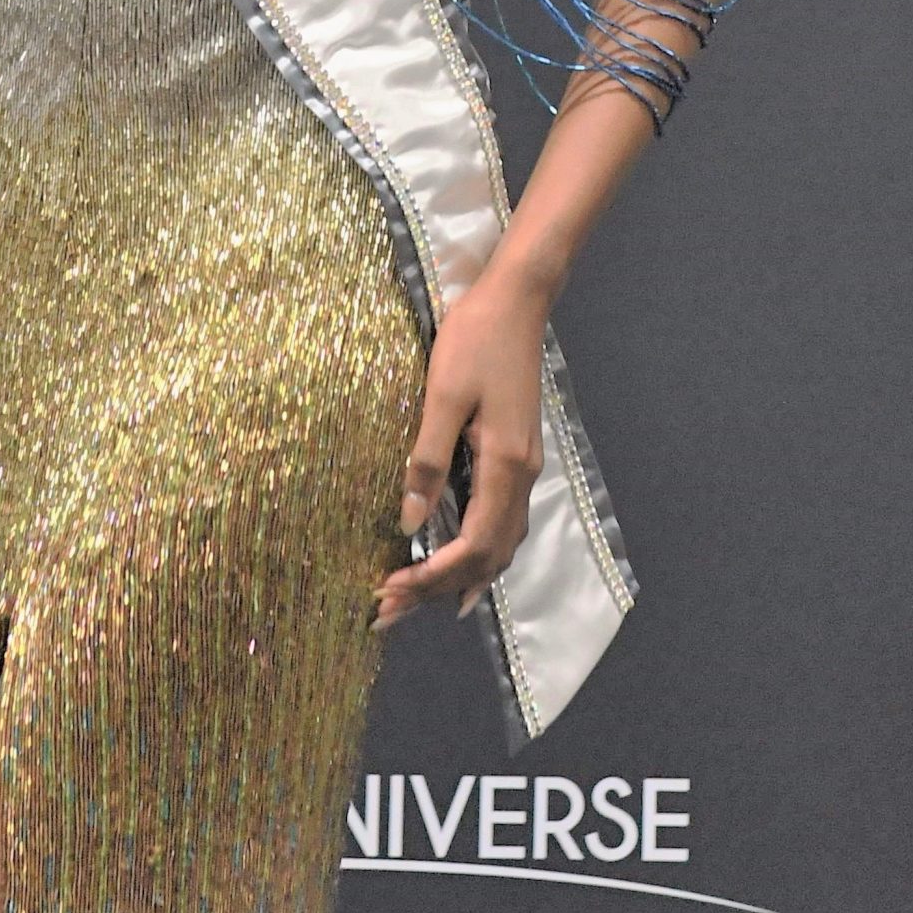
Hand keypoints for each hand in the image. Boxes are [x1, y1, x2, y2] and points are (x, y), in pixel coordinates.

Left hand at [374, 259, 558, 631]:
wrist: (517, 300)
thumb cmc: (474, 338)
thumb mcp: (442, 394)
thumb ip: (426, 460)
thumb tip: (407, 523)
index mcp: (504, 465)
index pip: (470, 547)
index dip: (429, 577)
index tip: (387, 591)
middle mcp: (522, 476)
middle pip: (485, 557)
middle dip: (436, 589)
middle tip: (387, 612)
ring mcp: (525, 467)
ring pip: (500, 545)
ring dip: (458, 577)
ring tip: (417, 601)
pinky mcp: (518, 455)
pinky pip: (503, 523)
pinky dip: (480, 554)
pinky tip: (459, 564)